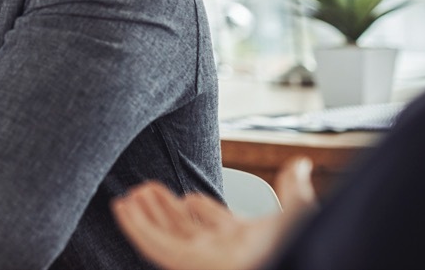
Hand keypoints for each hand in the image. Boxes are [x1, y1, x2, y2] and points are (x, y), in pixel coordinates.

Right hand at [111, 158, 316, 269]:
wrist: (287, 263)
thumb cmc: (296, 247)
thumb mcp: (298, 213)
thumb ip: (293, 189)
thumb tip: (302, 164)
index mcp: (239, 239)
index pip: (209, 220)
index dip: (194, 205)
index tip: (181, 194)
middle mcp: (216, 250)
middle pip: (180, 227)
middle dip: (161, 208)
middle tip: (144, 188)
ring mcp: (199, 258)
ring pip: (162, 234)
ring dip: (143, 214)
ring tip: (128, 195)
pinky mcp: (185, 263)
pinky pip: (152, 245)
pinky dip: (135, 226)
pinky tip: (123, 207)